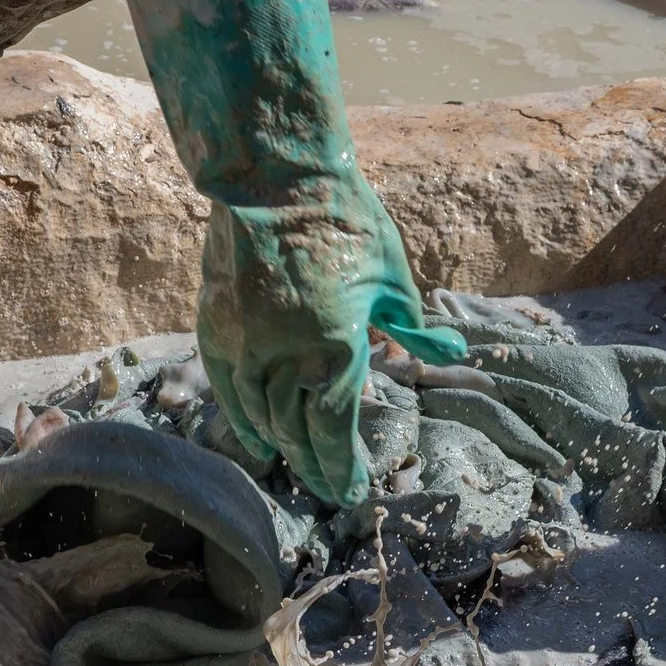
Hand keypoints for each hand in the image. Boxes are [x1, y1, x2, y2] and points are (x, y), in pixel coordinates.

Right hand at [198, 181, 463, 505]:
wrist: (274, 174)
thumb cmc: (345, 219)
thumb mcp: (392, 274)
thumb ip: (413, 326)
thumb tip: (449, 355)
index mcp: (334, 343)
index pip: (332, 426)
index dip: (341, 466)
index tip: (352, 492)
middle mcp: (284, 353)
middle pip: (296, 432)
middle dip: (316, 466)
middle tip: (331, 490)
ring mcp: (245, 342)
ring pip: (261, 416)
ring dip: (284, 448)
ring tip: (302, 468)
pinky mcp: (217, 327)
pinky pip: (229, 390)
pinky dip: (244, 420)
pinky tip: (260, 440)